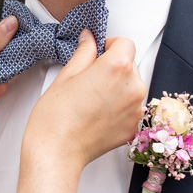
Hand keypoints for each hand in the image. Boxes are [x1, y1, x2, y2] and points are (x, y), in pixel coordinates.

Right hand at [24, 33, 144, 170]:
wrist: (57, 152)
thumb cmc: (55, 117)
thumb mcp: (66, 75)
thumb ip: (84, 53)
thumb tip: (89, 39)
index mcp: (117, 67)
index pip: (125, 43)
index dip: (109, 45)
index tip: (97, 53)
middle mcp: (133, 87)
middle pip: (130, 65)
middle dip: (112, 67)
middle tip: (88, 80)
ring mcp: (136, 109)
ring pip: (130, 87)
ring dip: (116, 88)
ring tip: (91, 100)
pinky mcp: (133, 127)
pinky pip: (130, 108)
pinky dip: (117, 107)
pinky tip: (96, 114)